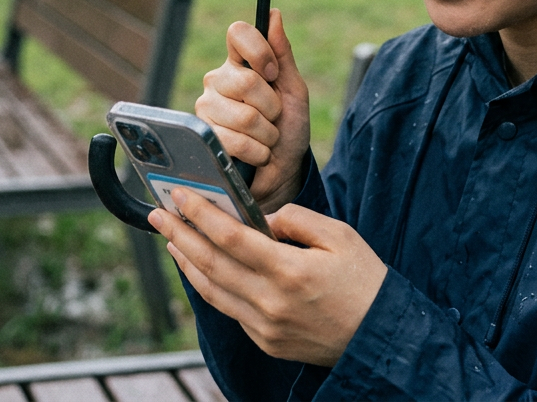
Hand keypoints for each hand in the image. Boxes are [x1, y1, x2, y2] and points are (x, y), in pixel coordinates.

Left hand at [149, 189, 387, 366]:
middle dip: (180, 235)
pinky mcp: (265, 341)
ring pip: (212, 290)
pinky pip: (229, 309)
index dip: (201, 214)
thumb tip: (264, 218)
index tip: (181, 195)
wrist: (378, 338)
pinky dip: (209, 286)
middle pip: (211, 264)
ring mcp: (265, 326)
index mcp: (290, 271)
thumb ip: (298, 220)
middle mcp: (271, 302)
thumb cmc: (364, 281)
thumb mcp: (340, 237)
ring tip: (171, 239)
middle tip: (158, 213)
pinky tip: (201, 268)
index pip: (231, 237)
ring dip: (187, 262)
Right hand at [196, 9, 310, 212]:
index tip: (273, 73)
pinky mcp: (203, 138)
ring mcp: (206, 108)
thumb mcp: (294, 90)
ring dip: (267, 133)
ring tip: (265, 138)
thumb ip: (283, 54)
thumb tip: (273, 14)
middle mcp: (218, 81)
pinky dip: (257, 151)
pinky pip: (235, 140)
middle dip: (272, 106)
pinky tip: (255, 153)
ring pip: (244, 115)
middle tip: (274, 118)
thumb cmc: (289, 129)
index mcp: (239, 63)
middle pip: (246, 81)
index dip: (259, 51)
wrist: (282, 172)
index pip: (238, 33)